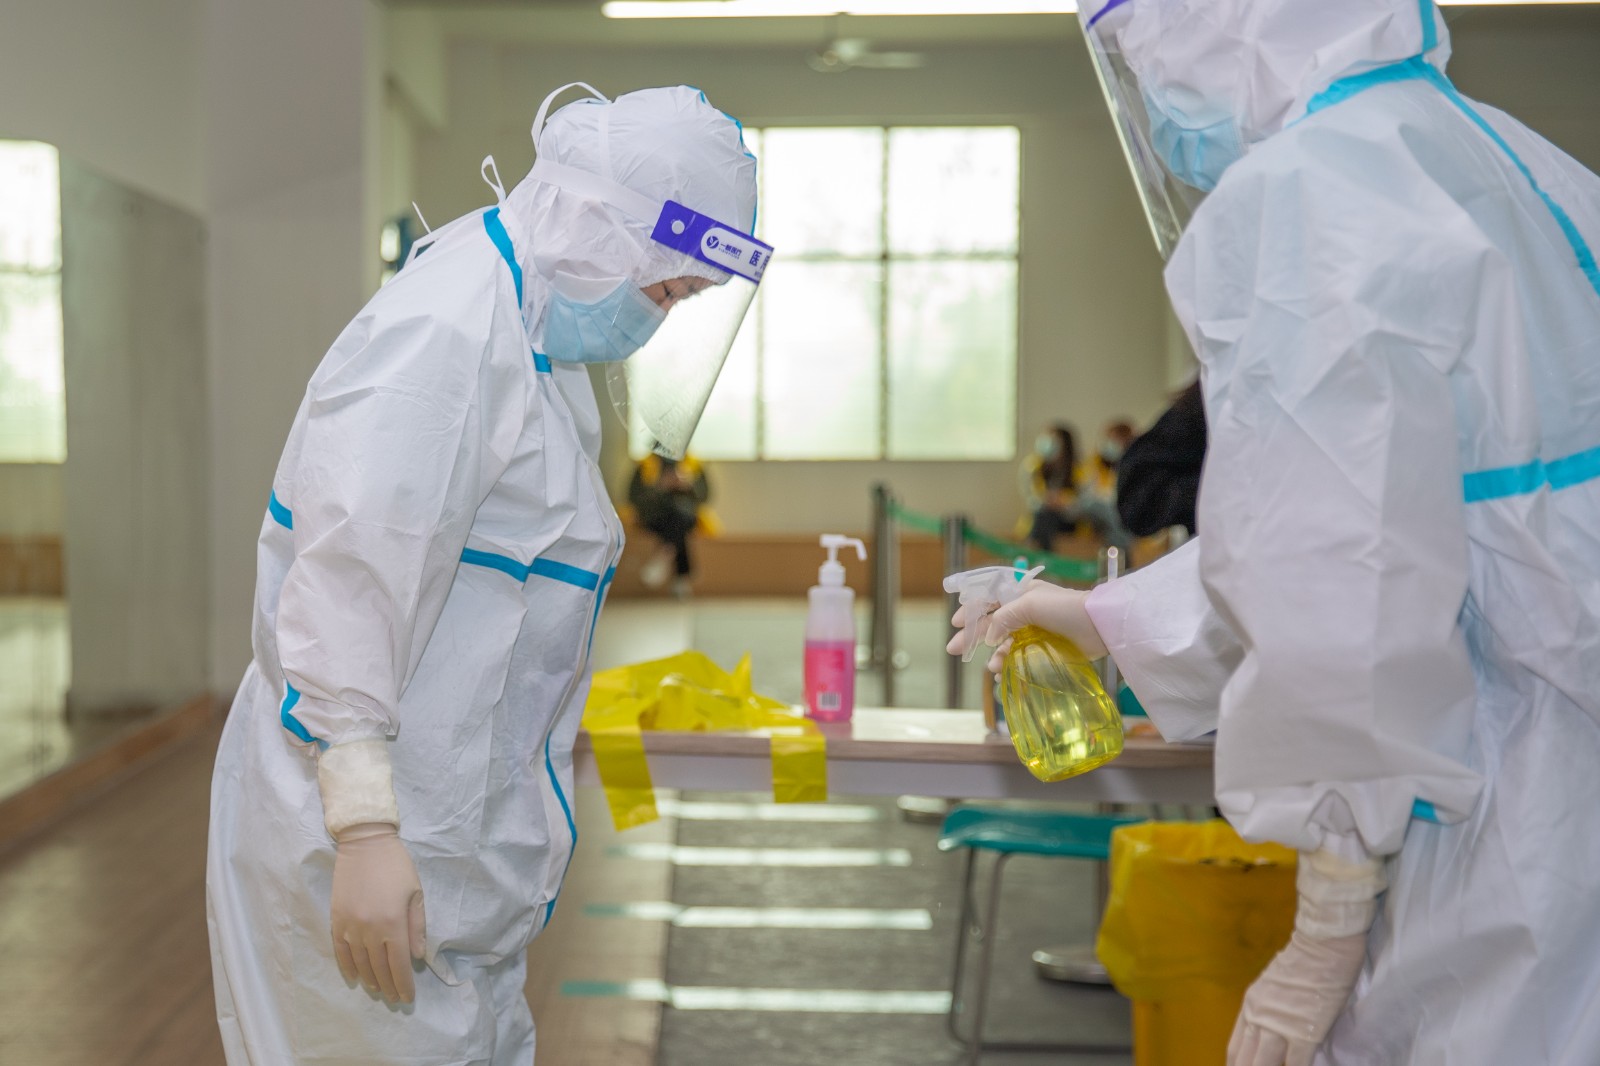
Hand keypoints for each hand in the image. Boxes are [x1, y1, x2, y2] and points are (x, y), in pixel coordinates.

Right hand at [329, 822, 425, 1003]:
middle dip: (389, 986)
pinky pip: (340, 951)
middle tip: (395, 998)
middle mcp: (370, 929)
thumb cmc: (396, 866)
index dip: (404, 983)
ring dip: (370, 980)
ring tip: (379, 990)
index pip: (399, 964)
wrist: (365, 844)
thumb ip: (417, 927)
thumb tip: (417, 957)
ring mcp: (350, 926)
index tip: (408, 997)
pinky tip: (356, 977)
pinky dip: (348, 967)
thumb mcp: (415, 893)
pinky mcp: (336, 920)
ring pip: (360, 963)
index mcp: (393, 923)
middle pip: (380, 967)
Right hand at [947, 583, 1106, 672]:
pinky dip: (1007, 662)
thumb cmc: (1065, 609)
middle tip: (954, 649)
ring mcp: (1033, 629)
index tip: (956, 622)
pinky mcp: (1042, 646)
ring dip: (993, 653)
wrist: (1099, 627)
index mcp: (1020, 592)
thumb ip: (1003, 618)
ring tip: (991, 666)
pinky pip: (1017, 655)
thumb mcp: (1029, 605)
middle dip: (972, 635)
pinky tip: (1000, 670)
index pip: (988, 597)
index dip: (971, 609)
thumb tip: (990, 636)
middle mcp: (1024, 609)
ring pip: (1002, 641)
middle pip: (990, 621)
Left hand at [1227, 929, 1366, 1065]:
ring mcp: (1280, 1027)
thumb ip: (1267, 1011)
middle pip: (1244, 1062)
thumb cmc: (1304, 960)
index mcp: (1250, 1006)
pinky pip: (1296, 1065)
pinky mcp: (1305, 1033)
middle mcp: (1258, 1017)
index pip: (1234, 1050)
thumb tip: (1268, 1033)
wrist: (1323, 943)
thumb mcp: (1272, 986)